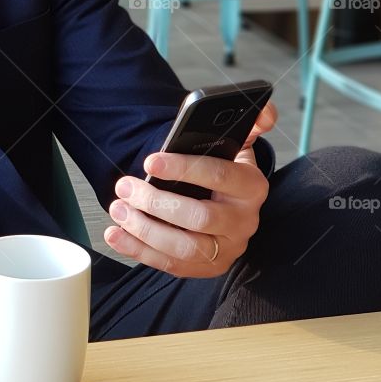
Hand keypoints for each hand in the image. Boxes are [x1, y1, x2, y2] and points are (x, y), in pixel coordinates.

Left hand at [103, 101, 276, 277]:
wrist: (225, 199)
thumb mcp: (237, 141)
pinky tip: (116, 234)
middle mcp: (244, 221)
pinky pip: (171, 264)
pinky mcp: (208, 267)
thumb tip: (264, 114)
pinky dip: (139, 251)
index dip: (183, 168)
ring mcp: (227, 248)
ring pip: (184, 248)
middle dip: (156, 202)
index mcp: (251, 186)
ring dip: (144, 229)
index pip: (219, 175)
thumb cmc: (222, 165)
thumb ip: (250, 121)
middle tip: (125, 186)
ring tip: (118, 209)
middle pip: (199, 218)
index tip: (150, 161)